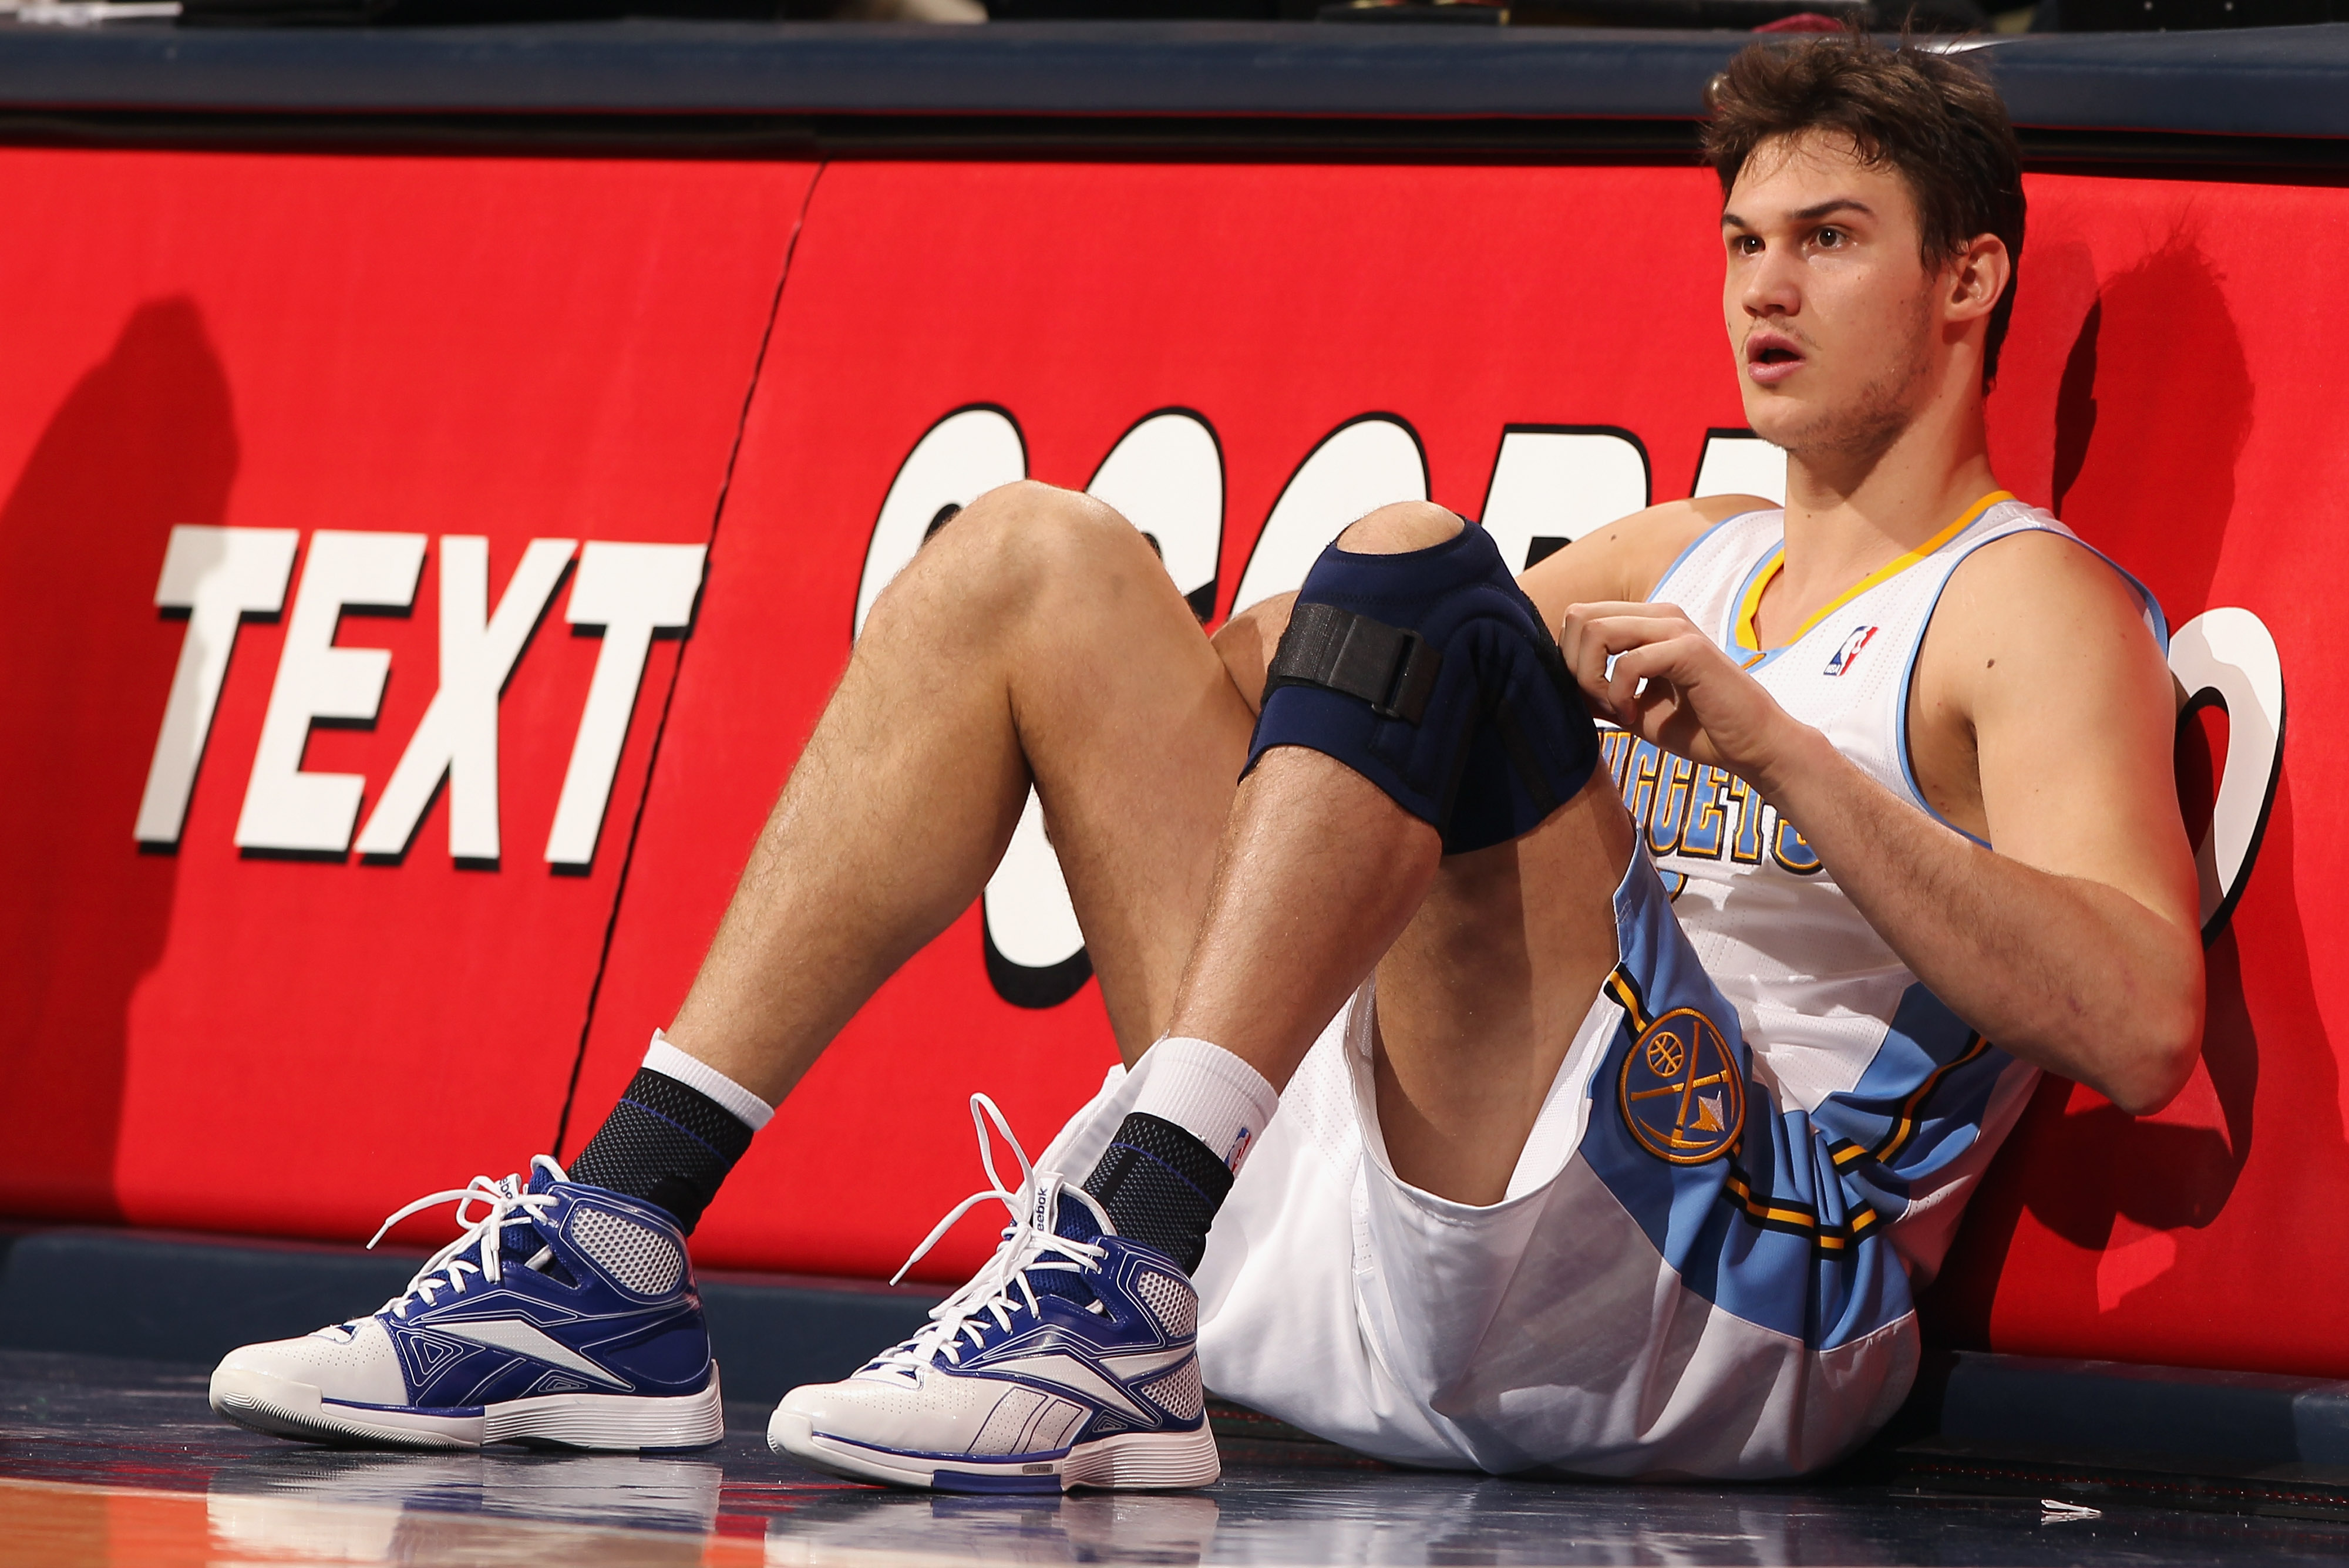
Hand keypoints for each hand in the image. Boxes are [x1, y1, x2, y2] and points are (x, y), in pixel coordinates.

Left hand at [1558, 601, 1813, 787]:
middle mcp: (1659, 615)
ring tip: (1617, 709)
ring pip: (1596, 630)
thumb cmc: (1696, 727)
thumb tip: (1557, 683)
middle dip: (1574, 666)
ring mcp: (1675, 628)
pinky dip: (1619, 694)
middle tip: (1599, 703)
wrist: (1750, 746)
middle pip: (1578, 616)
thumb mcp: (1630, 707)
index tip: (1593, 698)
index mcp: (1646, 622)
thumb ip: (1596, 689)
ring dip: (1593, 679)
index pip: (1580, 617)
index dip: (1571, 660)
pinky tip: (1635, 715)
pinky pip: (1628, 661)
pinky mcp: (1689, 650)